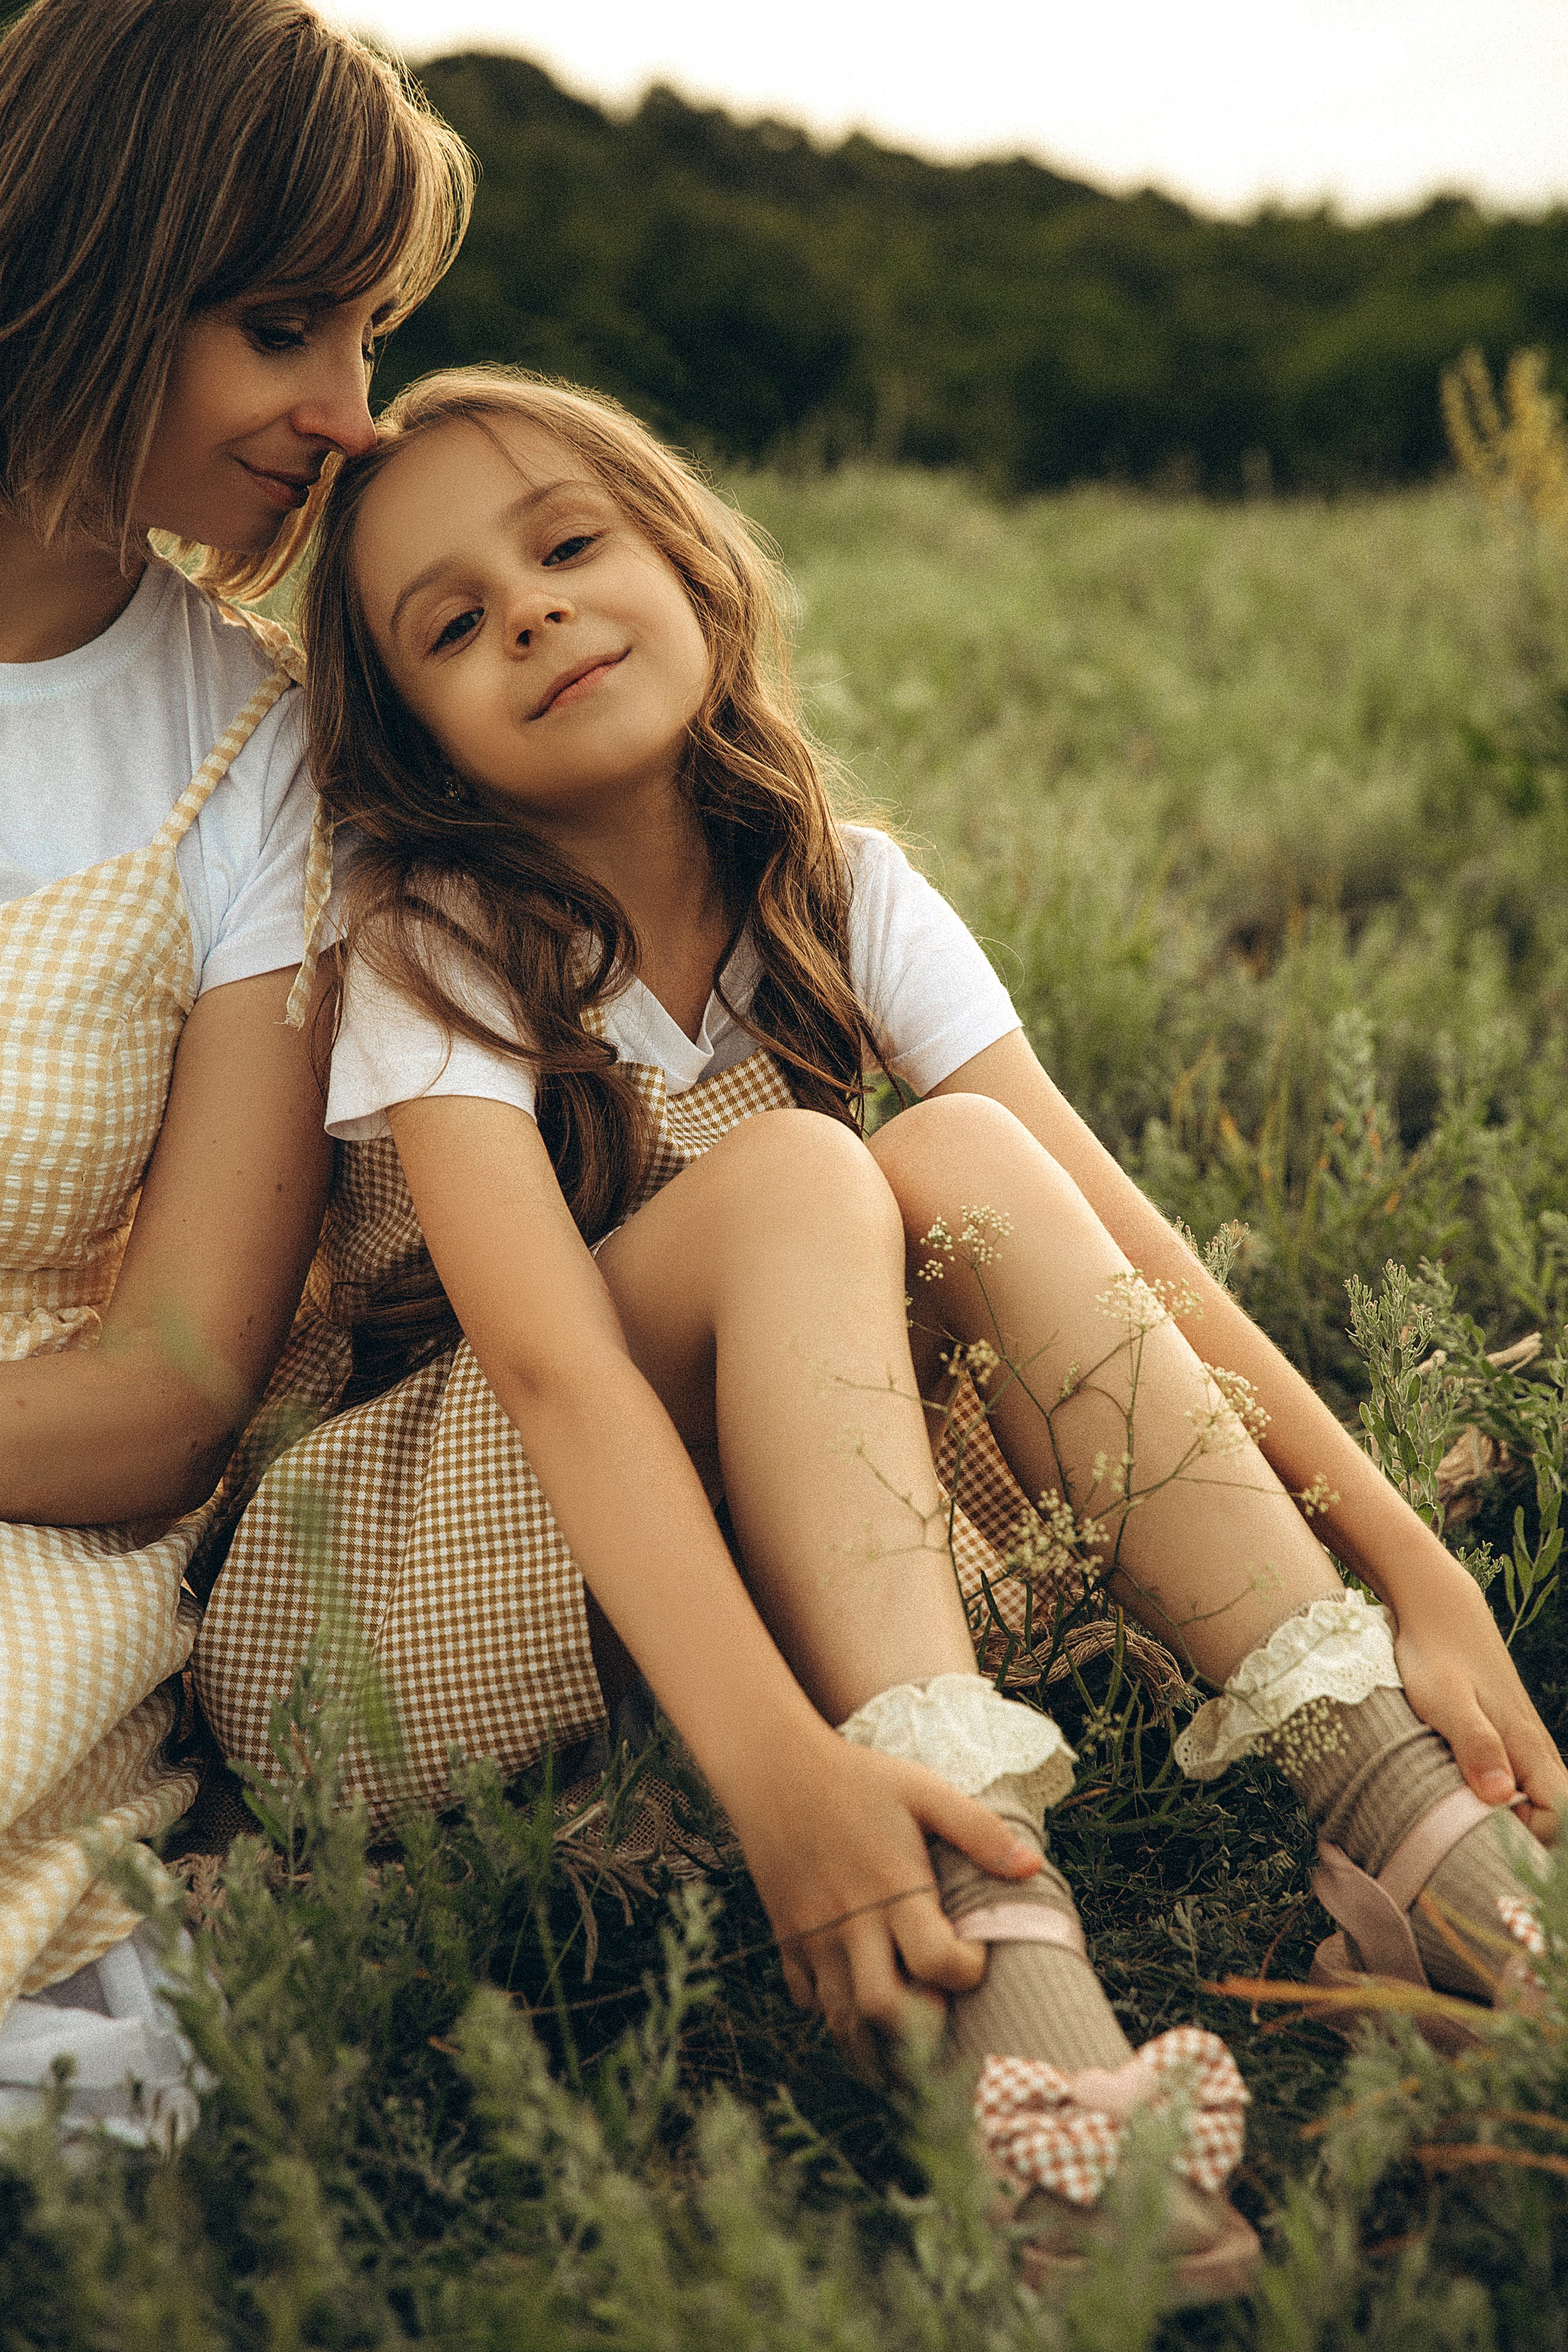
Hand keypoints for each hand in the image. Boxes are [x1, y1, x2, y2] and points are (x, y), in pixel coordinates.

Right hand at [725, 1733, 1040, 2078]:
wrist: (773, 1769)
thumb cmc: (856, 1778)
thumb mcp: (922, 1790)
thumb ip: (977, 1829)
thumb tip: (1033, 1868)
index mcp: (893, 1889)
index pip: (936, 1961)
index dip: (966, 1970)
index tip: (973, 1953)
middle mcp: (851, 1923)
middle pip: (883, 2009)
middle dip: (919, 2028)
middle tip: (938, 2007)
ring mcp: (814, 1936)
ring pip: (841, 2019)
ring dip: (876, 2038)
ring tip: (905, 2035)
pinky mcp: (786, 1937)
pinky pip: (805, 1998)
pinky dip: (830, 2010)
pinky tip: (854, 1996)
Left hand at [1391, 1567, 1567, 1841]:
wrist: (1435, 1610)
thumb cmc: (1436, 1655)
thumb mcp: (1447, 1702)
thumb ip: (1476, 1746)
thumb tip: (1499, 1797)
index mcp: (1527, 1748)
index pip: (1557, 1819)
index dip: (1529, 1842)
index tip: (1483, 1846)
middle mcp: (1532, 1750)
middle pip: (1550, 1816)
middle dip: (1518, 1841)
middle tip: (1466, 1850)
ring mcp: (1519, 1743)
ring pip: (1531, 1799)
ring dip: (1502, 1821)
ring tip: (1456, 1830)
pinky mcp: (1501, 1736)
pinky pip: (1512, 1782)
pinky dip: (1492, 1799)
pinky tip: (1457, 1801)